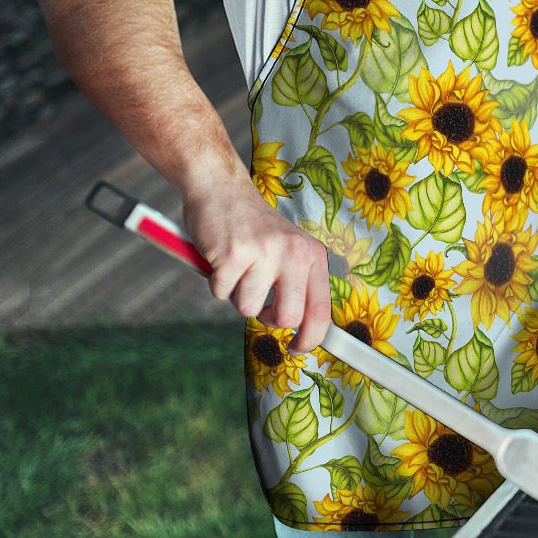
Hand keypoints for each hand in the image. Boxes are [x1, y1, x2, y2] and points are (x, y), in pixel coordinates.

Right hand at [182, 180, 329, 352]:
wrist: (221, 188)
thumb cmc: (252, 226)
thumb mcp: (288, 249)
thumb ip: (297, 283)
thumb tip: (304, 330)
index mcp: (312, 254)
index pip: (321, 309)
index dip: (311, 338)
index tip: (297, 348)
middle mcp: (293, 253)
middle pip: (287, 317)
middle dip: (268, 318)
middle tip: (258, 300)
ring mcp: (264, 252)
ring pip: (248, 308)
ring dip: (236, 294)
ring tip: (238, 267)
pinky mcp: (233, 254)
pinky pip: (221, 293)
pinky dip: (216, 282)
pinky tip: (221, 259)